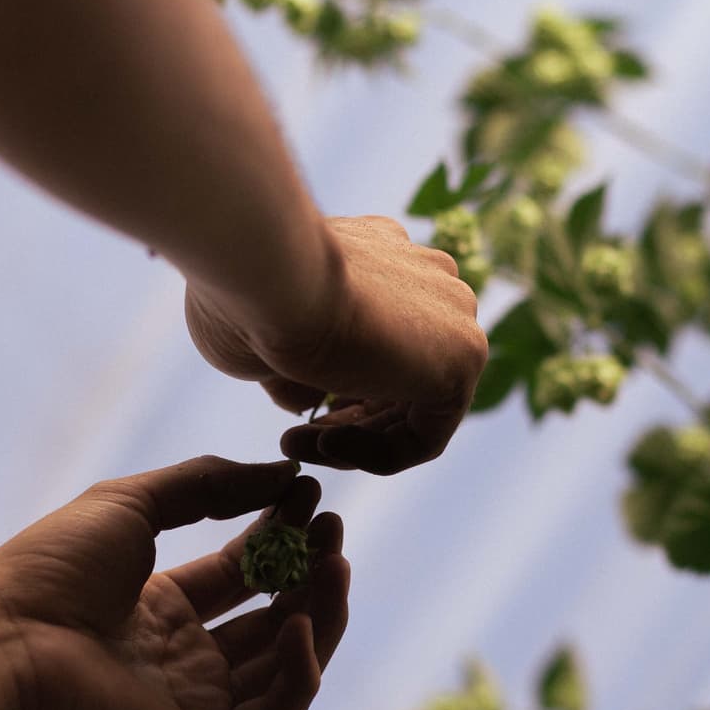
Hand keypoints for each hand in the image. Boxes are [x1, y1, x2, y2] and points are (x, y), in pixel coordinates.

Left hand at [0, 457, 347, 709]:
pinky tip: (300, 628)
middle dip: (310, 573)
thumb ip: (207, 484)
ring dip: (320, 617)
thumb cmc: (51, 569)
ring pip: (285, 666)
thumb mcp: (132, 503)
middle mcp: (181, 655)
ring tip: (334, 568)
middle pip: (272, 617)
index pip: (243, 571)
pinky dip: (299, 675)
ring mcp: (192, 700)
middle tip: (335, 533)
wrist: (4, 642)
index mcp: (159, 604)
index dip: (281, 535)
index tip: (312, 497)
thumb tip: (283, 474)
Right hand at [185, 215, 486, 473]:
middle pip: (399, 374)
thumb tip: (304, 401)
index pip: (379, 339)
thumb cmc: (246, 293)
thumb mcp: (261, 334)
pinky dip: (376, 454)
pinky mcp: (463, 360)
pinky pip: (426, 435)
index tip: (294, 418)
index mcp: (384, 254)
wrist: (270, 271)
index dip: (336, 392)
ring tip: (298, 446)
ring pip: (412, 408)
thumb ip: (294, 365)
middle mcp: (426, 277)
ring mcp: (453, 314)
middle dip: (346, 419)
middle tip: (295, 441)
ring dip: (354, 441)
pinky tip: (325, 445)